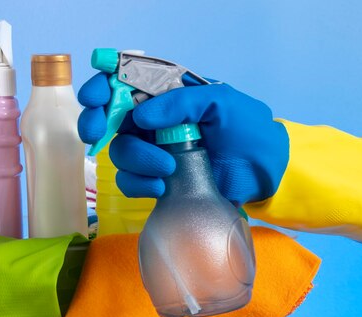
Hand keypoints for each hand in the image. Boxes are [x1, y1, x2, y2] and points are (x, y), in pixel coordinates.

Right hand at [78, 73, 288, 204]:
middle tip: (96, 133)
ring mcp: (156, 152)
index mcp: (168, 96)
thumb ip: (183, 101)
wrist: (266, 170)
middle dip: (97, 124)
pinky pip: (132, 182)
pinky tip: (162, 186)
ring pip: (121, 153)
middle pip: (110, 119)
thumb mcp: (221, 102)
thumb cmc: (249, 128)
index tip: (94, 98)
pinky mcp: (160, 181)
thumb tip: (141, 115)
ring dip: (136, 160)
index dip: (103, 88)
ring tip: (167, 168)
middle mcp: (156, 123)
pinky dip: (140, 185)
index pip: (125, 85)